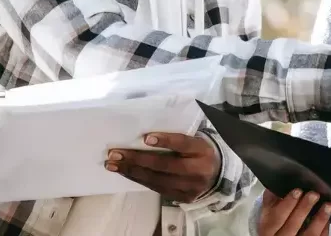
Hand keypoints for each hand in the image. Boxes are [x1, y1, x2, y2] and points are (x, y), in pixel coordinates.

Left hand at [104, 133, 219, 202]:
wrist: (218, 174)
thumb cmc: (199, 151)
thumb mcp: (195, 139)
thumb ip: (177, 136)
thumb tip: (147, 132)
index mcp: (202, 150)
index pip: (183, 144)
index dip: (165, 140)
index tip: (145, 137)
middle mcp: (198, 170)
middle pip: (165, 165)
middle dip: (137, 159)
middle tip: (115, 154)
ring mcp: (191, 187)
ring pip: (157, 180)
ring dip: (132, 171)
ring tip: (113, 164)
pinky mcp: (183, 198)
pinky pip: (157, 189)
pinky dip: (139, 180)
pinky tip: (127, 173)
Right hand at [258, 188, 330, 235]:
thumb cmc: (274, 225)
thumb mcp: (268, 213)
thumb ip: (271, 200)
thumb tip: (275, 186)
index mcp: (268, 229)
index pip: (276, 217)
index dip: (287, 204)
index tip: (297, 191)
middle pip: (292, 226)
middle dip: (304, 208)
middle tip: (314, 194)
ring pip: (308, 235)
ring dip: (319, 219)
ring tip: (328, 205)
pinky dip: (324, 229)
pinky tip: (328, 219)